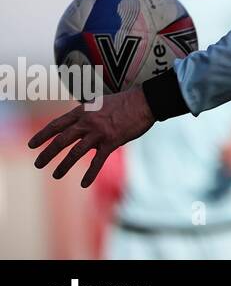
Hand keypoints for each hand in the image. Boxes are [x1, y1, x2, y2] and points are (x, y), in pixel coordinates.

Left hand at [29, 88, 154, 186]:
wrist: (145, 101)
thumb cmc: (125, 101)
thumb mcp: (100, 102)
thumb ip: (87, 112)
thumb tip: (78, 120)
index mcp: (83, 111)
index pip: (57, 124)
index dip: (43, 135)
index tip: (31, 145)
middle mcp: (88, 122)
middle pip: (62, 140)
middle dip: (48, 153)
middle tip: (38, 164)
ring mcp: (99, 133)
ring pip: (76, 152)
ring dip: (63, 165)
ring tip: (55, 175)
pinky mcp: (112, 142)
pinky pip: (97, 161)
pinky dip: (90, 173)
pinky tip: (84, 184)